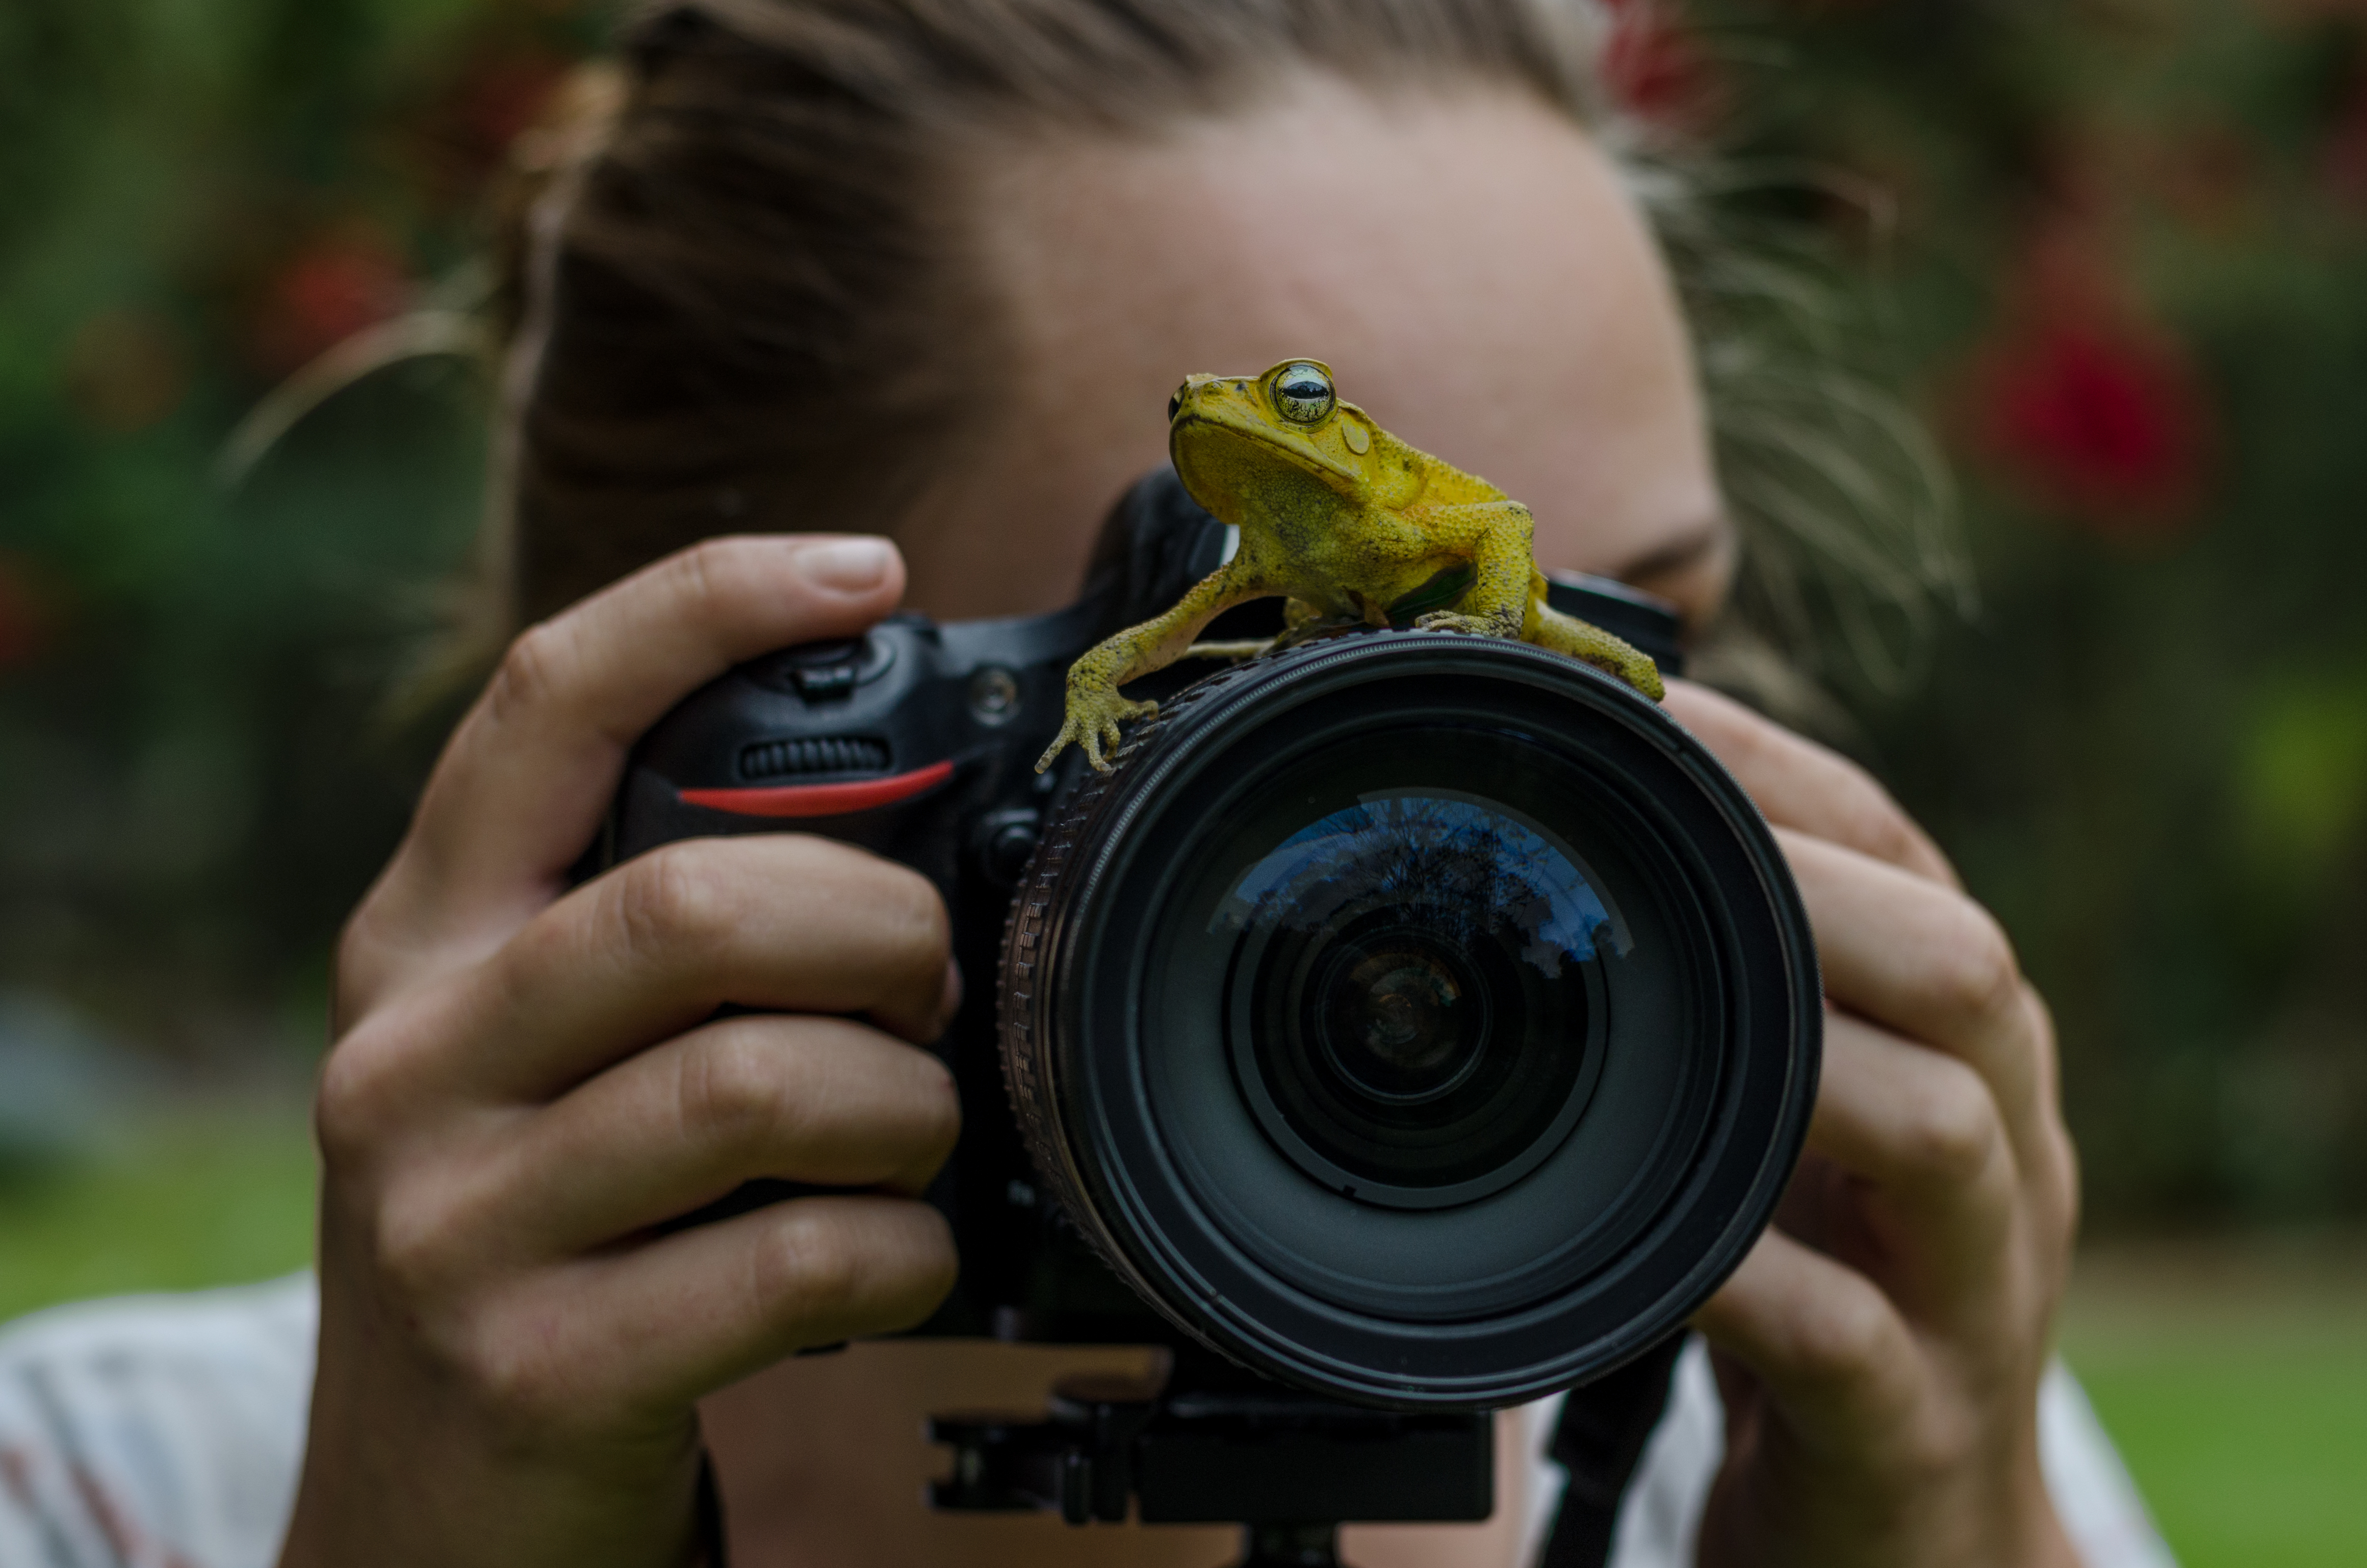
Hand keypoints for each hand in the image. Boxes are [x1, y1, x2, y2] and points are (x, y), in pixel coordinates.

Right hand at [281, 537, 963, 1567]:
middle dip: (877, 927)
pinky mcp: (534, 1367)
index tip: (863, 569)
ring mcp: (455, 1220)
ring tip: (916, 1133)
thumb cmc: (546, 1230)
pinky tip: (896, 1257)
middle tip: (930, 979)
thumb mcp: (544, 1058)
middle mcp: (410, 1057)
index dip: (710, 603)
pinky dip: (898, 1248)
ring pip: (759, 1083)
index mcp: (424, 940)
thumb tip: (906, 828)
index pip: (549, 702)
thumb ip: (659, 934)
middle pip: (695, 901)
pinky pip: (796, 1260)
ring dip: (906, 1104)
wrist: (427, 1504)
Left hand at [1663, 682, 2081, 1567]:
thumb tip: (1584, 828)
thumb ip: (1736, 991)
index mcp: (1959, 1045)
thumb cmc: (1828, 1276)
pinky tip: (1668, 1248)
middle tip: (1662, 831)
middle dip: (1820, 886)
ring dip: (1812, 1061)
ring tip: (1682, 1007)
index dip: (1779, 768)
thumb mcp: (1798, 1116)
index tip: (1639, 705)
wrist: (1904, 1525)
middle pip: (1965, 970)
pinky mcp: (1910, 1422)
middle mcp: (2000, 1143)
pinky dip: (1754, 1278)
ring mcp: (1973, 1287)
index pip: (1900, 856)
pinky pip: (1849, 1334)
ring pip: (1948, 1134)